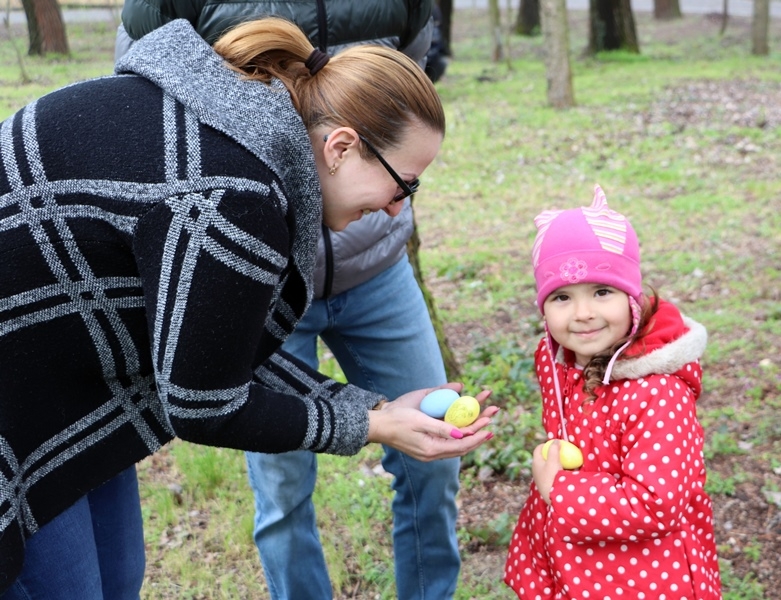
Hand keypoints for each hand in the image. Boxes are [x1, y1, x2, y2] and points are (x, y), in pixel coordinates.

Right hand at [367, 385, 497, 461]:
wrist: (378, 424)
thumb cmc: (396, 419)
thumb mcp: (418, 420)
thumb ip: (440, 428)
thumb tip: (461, 434)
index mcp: (432, 450)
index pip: (461, 445)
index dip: (477, 435)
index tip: (490, 424)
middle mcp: (433, 453)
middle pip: (463, 444)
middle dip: (479, 429)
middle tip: (493, 414)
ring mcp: (431, 450)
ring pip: (457, 442)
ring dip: (472, 429)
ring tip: (486, 417)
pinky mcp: (428, 444)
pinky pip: (449, 439)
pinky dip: (461, 431)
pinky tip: (468, 423)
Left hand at [532, 440, 561, 504]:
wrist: (552, 498)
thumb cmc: (551, 478)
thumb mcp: (553, 461)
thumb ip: (554, 450)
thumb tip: (555, 440)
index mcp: (535, 462)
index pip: (538, 449)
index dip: (545, 444)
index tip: (554, 443)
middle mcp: (536, 469)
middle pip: (543, 457)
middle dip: (551, 453)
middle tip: (560, 452)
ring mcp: (541, 478)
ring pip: (547, 466)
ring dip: (554, 463)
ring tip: (564, 462)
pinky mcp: (546, 484)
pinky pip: (551, 474)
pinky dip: (557, 471)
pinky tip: (565, 473)